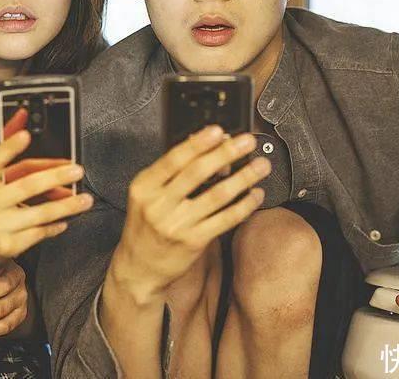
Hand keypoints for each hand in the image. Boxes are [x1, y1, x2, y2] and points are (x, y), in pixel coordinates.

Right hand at [0, 122, 93, 269]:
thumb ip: (4, 146)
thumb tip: (21, 116)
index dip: (9, 147)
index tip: (26, 135)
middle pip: (26, 186)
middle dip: (56, 176)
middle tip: (76, 171)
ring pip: (40, 213)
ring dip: (67, 205)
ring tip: (84, 200)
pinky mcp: (9, 245)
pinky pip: (40, 233)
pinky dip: (56, 225)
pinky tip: (66, 219)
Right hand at [107, 125, 270, 303]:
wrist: (139, 267)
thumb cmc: (146, 226)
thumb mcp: (147, 195)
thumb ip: (170, 174)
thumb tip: (203, 146)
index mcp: (144, 187)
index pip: (173, 159)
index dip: (198, 143)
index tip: (218, 131)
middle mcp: (158, 205)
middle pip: (197, 172)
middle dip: (226, 153)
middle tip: (247, 141)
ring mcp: (176, 224)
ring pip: (217, 195)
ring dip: (243, 178)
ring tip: (260, 165)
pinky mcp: (193, 241)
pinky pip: (225, 219)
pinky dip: (244, 205)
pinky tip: (255, 194)